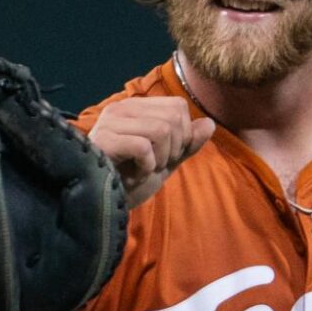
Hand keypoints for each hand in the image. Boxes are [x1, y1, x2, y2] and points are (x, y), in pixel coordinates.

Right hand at [86, 97, 215, 208]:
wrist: (101, 204)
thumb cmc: (129, 181)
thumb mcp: (165, 162)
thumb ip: (187, 143)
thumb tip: (210, 123)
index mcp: (135, 108)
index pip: (177, 106)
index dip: (182, 134)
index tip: (164, 157)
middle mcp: (122, 108)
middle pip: (173, 117)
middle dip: (173, 149)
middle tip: (154, 166)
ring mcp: (111, 121)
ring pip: (162, 130)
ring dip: (160, 159)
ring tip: (143, 171)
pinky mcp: (104, 139)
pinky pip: (143, 146)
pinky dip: (145, 167)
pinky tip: (132, 176)